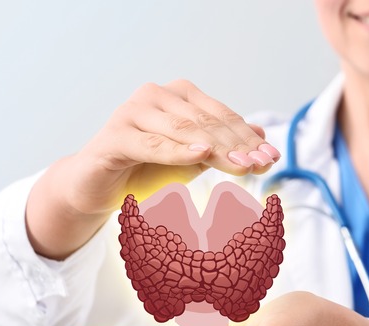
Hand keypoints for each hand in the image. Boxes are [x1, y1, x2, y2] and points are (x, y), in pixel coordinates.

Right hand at [26, 79, 280, 258]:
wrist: (97, 188)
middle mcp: (154, 95)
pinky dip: (178, 151)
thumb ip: (220, 146)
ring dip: (217, 149)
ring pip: (184, 131)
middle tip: (263, 163)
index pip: (219, 114)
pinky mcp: (115, 136)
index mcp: (175, 94)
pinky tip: (202, 154)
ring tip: (244, 165)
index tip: (271, 156)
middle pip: (205, 122)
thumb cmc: (144, 170)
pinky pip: (154, 144)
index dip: (246, 136)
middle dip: (237, 145)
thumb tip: (260, 136)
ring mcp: (132, 112)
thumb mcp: (190, 159)